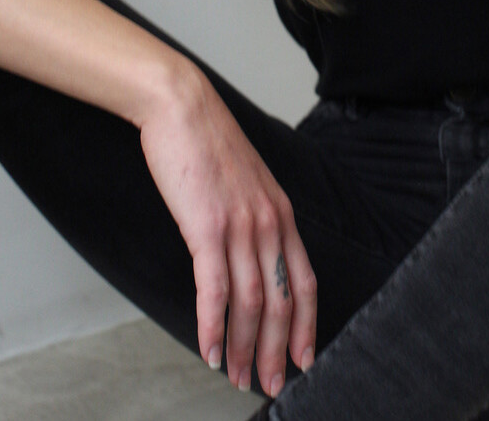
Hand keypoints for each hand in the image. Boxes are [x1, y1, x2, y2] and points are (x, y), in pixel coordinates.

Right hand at [139, 65, 316, 396]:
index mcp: (280, 210)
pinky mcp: (207, 227)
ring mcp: (240, 225)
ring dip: (245, 347)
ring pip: (251, 302)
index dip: (307, 324)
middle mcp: (269, 221)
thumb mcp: (243, 181)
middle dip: (278, 349)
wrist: (181, 105)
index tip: (305, 357)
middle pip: (282, 300)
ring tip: (239, 377)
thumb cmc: (205, 141)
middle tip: (272, 383)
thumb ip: (252, 216)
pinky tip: (209, 351)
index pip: (304, 279)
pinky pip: (215, 289)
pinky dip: (212, 326)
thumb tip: (246, 254)